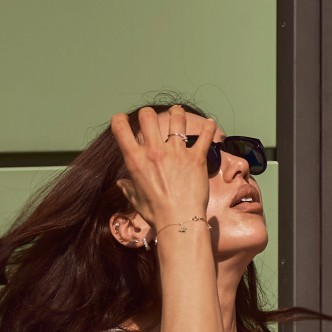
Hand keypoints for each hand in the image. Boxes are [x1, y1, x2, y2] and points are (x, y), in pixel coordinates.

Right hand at [110, 104, 214, 237]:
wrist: (179, 220)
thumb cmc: (155, 212)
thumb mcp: (135, 198)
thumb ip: (128, 187)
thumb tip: (121, 183)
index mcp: (135, 160)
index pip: (121, 129)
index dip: (119, 120)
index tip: (122, 119)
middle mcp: (154, 151)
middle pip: (148, 117)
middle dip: (147, 114)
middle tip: (151, 117)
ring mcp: (177, 153)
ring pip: (176, 120)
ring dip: (177, 113)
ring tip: (177, 111)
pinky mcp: (197, 158)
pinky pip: (205, 137)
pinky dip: (209, 128)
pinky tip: (211, 123)